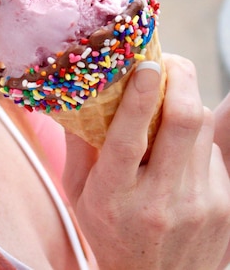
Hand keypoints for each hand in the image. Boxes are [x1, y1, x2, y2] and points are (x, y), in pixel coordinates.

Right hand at [63, 54, 229, 269]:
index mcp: (115, 196)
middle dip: (181, 79)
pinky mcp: (224, 204)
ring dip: (186, 101)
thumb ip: (77, 145)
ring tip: (168, 95)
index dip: (138, 96)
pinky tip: (177, 144)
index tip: (144, 64)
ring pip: (202, 128)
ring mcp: (199, 202)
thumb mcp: (79, 194)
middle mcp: (161, 199)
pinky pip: (212, 149)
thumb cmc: (109, 231)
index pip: (130, 139)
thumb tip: (78, 92)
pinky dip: (194, 134)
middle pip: (183, 122)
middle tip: (167, 60)